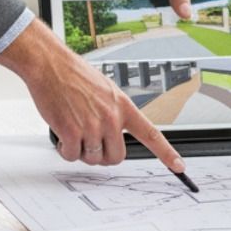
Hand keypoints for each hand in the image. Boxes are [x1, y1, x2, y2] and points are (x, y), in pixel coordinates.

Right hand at [0, 19, 186, 172]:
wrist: (50, 64)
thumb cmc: (74, 75)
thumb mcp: (105, 90)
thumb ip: (113, 113)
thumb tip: (113, 137)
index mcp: (123, 106)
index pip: (151, 134)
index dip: (166, 153)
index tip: (179, 167)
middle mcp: (112, 117)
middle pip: (116, 157)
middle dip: (102, 155)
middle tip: (89, 141)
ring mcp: (93, 125)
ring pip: (92, 159)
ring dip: (80, 151)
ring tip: (72, 128)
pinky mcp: (72, 132)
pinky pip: (71, 156)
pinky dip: (64, 150)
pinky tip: (62, 133)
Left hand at [94, 0, 203, 18]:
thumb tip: (186, 11)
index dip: (207, 9)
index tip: (205, 24)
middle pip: (191, 8)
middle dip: (186, 18)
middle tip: (185, 30)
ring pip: (173, 13)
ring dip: (169, 19)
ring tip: (168, 29)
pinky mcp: (154, 0)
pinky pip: (158, 14)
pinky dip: (155, 18)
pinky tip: (154, 24)